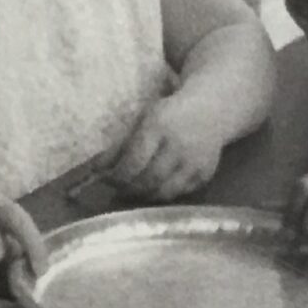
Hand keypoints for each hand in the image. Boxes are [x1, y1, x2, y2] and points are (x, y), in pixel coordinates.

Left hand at [105, 94, 223, 201]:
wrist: (211, 110)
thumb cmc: (170, 114)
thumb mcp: (143, 120)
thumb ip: (120, 145)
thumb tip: (96, 170)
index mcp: (159, 126)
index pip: (134, 161)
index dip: (118, 176)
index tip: (107, 180)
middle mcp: (179, 146)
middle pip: (149, 180)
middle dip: (129, 189)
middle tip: (118, 190)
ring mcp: (195, 163)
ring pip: (164, 193)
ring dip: (145, 196)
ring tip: (135, 191)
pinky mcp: (204, 175)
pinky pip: (179, 194)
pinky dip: (164, 194)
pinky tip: (156, 188)